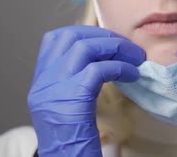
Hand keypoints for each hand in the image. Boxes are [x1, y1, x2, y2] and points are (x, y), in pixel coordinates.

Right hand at [27, 25, 144, 156]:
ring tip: (135, 57)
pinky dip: (120, 67)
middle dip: (102, 35)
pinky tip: (133, 74)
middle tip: (126, 46)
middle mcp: (43, 83)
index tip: (106, 39)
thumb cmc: (73, 144)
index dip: (84, 32)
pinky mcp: (72, 99)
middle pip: (70, 37)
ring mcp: (54, 89)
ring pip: (85, 47)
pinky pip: (98, 69)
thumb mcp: (66, 108)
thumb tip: (105, 62)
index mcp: (40, 83)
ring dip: (115, 47)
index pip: (54, 40)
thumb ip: (74, 84)